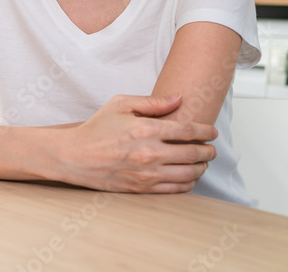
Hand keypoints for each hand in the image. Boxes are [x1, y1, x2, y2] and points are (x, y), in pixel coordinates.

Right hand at [53, 93, 216, 192]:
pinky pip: (175, 189)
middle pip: (194, 153)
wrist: (74, 157)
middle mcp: (150, 153)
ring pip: (188, 174)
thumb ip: (152, 102)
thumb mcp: (120, 104)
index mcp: (146, 129)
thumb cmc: (96, 128)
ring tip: (202, 163)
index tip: (212, 132)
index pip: (188, 130)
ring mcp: (147, 173)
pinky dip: (188, 183)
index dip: (206, 131)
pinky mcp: (143, 188)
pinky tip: (188, 176)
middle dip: (208, 151)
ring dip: (201, 168)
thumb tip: (178, 99)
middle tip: (211, 149)